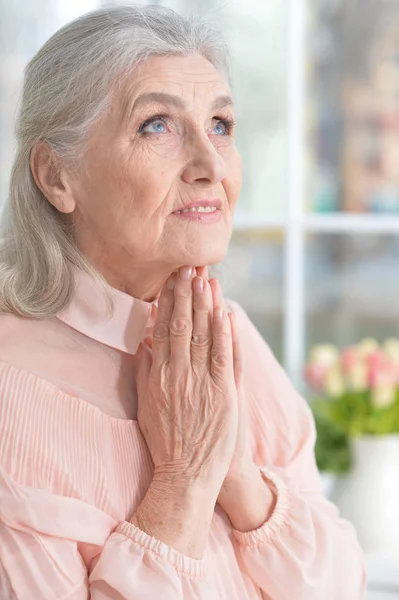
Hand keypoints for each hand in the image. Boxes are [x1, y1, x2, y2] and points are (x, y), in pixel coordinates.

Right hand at [135, 265, 238, 496]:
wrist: (186, 475)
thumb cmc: (165, 441)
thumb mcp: (146, 406)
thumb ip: (145, 372)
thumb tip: (145, 342)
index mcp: (159, 376)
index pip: (163, 329)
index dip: (170, 301)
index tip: (173, 279)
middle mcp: (179, 375)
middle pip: (182, 326)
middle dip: (187, 294)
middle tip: (190, 266)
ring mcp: (203, 384)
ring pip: (203, 336)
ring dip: (206, 305)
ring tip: (207, 278)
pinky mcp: (225, 395)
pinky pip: (223, 358)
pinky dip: (224, 334)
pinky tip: (225, 312)